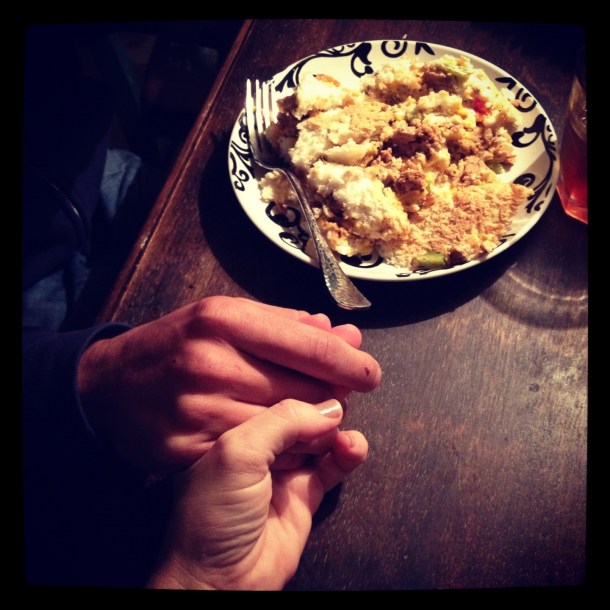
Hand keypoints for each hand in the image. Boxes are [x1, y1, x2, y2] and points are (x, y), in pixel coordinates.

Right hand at [78, 296, 380, 474]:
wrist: (112, 386)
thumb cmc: (178, 345)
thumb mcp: (225, 316)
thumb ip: (286, 324)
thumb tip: (342, 334)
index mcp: (223, 319)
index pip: (310, 346)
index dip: (350, 363)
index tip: (370, 372)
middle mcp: (211, 362)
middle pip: (306, 389)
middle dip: (336, 394)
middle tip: (340, 392)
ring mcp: (199, 409)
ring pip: (289, 427)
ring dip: (315, 423)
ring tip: (312, 411)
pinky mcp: (190, 448)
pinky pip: (262, 457)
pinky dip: (287, 450)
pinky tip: (286, 438)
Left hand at [147, 398, 367, 589]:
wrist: (219, 582)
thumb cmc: (210, 520)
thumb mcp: (238, 454)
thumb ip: (281, 422)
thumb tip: (326, 407)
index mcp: (232, 428)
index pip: (270, 391)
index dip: (300, 378)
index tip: (328, 368)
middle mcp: (257, 445)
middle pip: (299, 412)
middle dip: (322, 401)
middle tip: (345, 391)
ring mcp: (282, 469)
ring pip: (319, 436)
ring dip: (337, 429)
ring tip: (345, 433)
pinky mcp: (304, 494)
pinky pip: (333, 466)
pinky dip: (347, 454)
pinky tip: (354, 447)